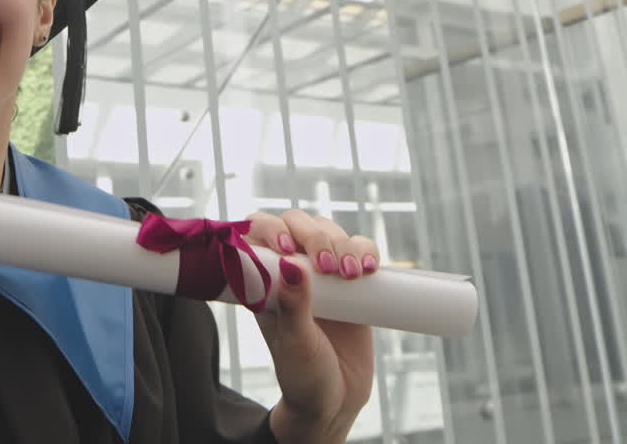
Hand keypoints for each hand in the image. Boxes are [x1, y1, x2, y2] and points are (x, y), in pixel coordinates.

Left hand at [244, 210, 377, 443]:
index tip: (288, 249)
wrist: (335, 401)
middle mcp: (290, 272)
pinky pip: (359, 249)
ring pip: (329, 231)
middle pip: (297, 224)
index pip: (257, 233)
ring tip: (351, 274)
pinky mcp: (352, 283)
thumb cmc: (303, 375)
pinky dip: (366, 250)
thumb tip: (290, 264)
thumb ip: (293, 306)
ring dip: (342, 242)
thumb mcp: (295, 343)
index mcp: (263, 280)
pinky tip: (369, 269)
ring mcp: (322, 275)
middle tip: (328, 267)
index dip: (271, 228)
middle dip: (314, 235)